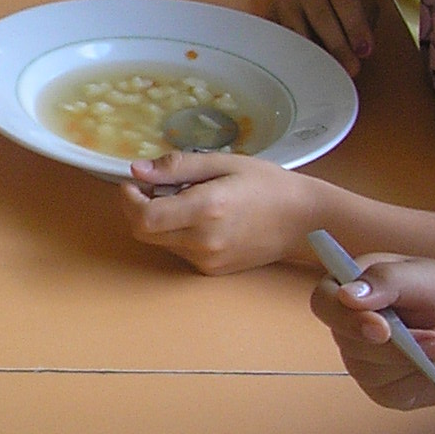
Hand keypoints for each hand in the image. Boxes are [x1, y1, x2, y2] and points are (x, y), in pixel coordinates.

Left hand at [120, 152, 319, 273]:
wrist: (305, 222)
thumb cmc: (268, 185)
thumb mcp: (224, 162)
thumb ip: (178, 167)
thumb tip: (138, 170)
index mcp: (205, 210)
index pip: (144, 216)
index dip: (129, 199)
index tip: (134, 182)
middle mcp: (202, 241)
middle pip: (144, 232)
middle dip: (138, 208)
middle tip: (154, 187)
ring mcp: (207, 260)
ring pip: (159, 242)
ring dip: (158, 221)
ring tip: (184, 199)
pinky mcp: (212, 270)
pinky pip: (179, 251)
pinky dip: (177, 233)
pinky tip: (200, 217)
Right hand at [272, 0, 373, 75]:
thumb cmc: (344, 5)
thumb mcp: (363, 3)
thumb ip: (364, 22)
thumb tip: (359, 52)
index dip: (356, 26)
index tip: (365, 51)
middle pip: (320, 16)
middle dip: (338, 46)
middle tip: (352, 70)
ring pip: (297, 31)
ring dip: (315, 55)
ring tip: (330, 73)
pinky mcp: (268, 19)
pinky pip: (280, 42)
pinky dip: (294, 58)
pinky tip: (307, 71)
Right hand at [310, 256, 434, 410]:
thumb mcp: (432, 278)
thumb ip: (389, 280)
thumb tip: (346, 295)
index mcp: (358, 285)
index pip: (324, 301)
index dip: (345, 317)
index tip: (382, 328)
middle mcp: (353, 323)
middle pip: (346, 340)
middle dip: (399, 343)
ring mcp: (366, 359)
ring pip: (368, 368)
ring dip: (417, 359)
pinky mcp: (383, 389)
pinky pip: (389, 391)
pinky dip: (422, 378)